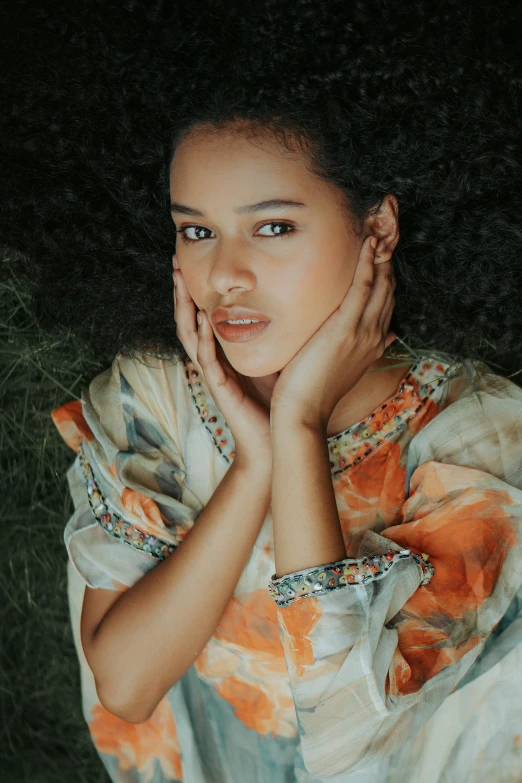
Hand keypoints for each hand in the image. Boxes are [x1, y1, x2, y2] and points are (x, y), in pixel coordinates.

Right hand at [172, 256, 272, 469]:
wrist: (276, 441)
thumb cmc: (276, 402)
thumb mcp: (274, 358)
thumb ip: (272, 335)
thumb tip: (290, 303)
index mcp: (223, 354)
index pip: (202, 316)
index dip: (195, 291)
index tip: (190, 262)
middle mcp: (213, 362)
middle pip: (188, 321)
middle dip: (181, 292)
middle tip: (174, 263)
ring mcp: (214, 376)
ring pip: (190, 336)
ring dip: (184, 309)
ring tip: (179, 282)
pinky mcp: (221, 390)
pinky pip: (207, 361)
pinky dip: (203, 339)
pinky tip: (202, 319)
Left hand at [270, 236, 396, 429]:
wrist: (302, 412)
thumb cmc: (311, 391)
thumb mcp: (341, 367)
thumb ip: (357, 348)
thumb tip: (379, 337)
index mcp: (373, 344)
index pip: (385, 301)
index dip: (386, 275)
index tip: (381, 252)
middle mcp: (374, 335)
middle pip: (389, 288)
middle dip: (388, 258)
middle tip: (386, 228)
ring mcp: (363, 331)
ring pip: (381, 283)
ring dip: (381, 253)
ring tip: (380, 226)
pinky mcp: (346, 328)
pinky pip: (363, 286)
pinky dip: (367, 263)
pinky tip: (367, 243)